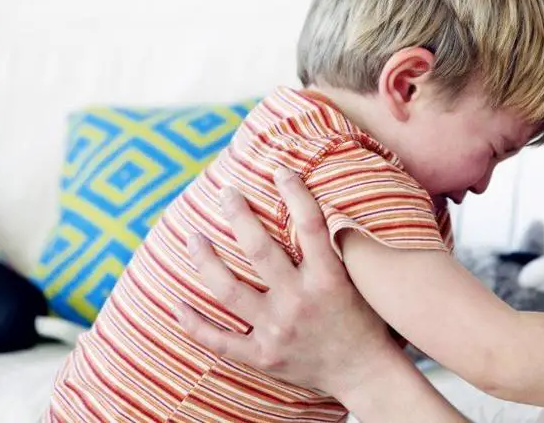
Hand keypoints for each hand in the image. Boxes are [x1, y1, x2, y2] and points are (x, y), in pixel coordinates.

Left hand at [173, 168, 394, 397]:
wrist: (365, 374)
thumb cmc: (366, 323)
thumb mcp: (362, 282)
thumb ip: (341, 250)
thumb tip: (325, 207)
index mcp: (328, 280)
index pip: (310, 225)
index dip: (294, 192)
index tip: (279, 170)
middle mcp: (299, 303)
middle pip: (258, 250)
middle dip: (238, 214)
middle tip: (226, 192)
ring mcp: (276, 331)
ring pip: (228, 290)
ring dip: (205, 260)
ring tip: (193, 236)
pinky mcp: (262, 356)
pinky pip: (218, 340)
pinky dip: (193, 323)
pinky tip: (177, 302)